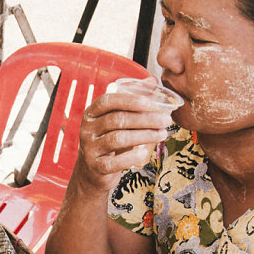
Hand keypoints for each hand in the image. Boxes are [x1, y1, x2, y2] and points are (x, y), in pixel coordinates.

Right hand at [74, 78, 174, 192]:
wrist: (92, 171)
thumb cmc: (108, 141)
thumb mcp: (115, 120)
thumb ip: (133, 101)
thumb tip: (152, 81)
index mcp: (92, 114)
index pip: (107, 102)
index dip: (128, 100)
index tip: (149, 102)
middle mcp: (88, 129)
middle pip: (117, 120)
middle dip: (145, 119)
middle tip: (165, 120)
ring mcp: (90, 149)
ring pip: (118, 139)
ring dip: (144, 136)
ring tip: (162, 134)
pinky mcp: (96, 167)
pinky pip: (115, 161)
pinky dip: (131, 157)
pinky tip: (144, 152)